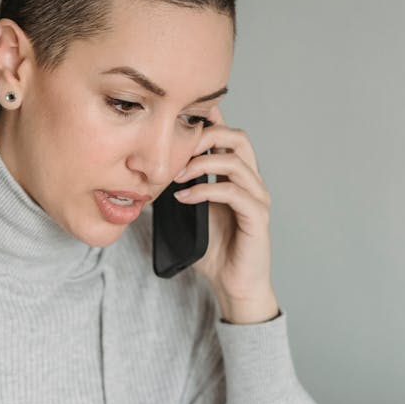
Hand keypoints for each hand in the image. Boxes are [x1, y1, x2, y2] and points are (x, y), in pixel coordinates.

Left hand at [172, 106, 276, 320]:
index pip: (226, 136)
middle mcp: (251, 181)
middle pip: (238, 138)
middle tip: (175, 147)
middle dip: (205, 135)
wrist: (234, 284)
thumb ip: (180, 190)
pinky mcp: (258, 217)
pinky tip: (183, 198)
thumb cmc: (215, 251)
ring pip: (236, 162)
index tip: (176, 119)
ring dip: (201, 163)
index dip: (206, 120)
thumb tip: (147, 173)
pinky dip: (206, 190)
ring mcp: (257, 198)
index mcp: (236, 176)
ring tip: (176, 176)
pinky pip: (234, 193)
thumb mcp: (190, 213)